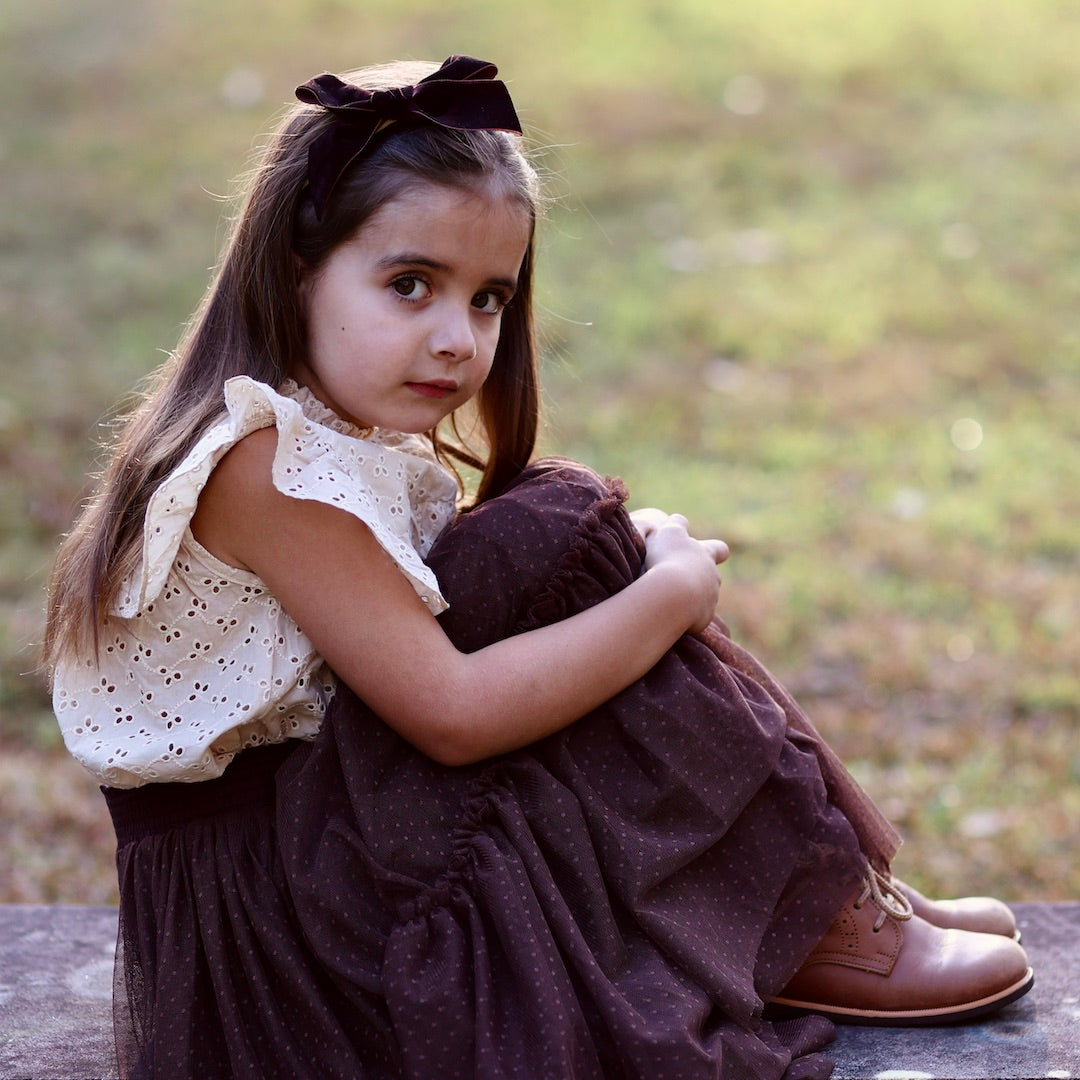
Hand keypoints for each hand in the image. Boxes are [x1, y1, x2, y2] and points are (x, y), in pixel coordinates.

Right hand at [631, 509, 728, 632]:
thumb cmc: (669, 559)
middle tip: (680, 579)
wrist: (673, 595)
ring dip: (692, 599)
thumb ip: (676, 524)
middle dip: (700, 578)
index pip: (719, 549)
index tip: (714, 551)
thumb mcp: (669, 533)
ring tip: (670, 599)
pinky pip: (695, 619)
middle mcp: (713, 578)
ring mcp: (710, 600)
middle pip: (712, 578)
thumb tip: (679, 520)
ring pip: (705, 599)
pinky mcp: (703, 620)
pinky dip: (685, 617)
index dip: (715, 549)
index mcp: (706, 555)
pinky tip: (669, 614)